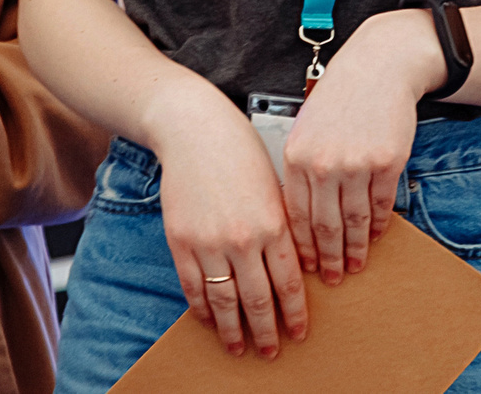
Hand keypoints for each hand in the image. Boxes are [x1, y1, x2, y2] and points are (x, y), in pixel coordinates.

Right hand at [153, 89, 309, 357]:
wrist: (196, 130)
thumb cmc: (242, 152)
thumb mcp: (276, 187)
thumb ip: (283, 227)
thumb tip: (293, 267)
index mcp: (274, 223)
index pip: (289, 283)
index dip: (294, 313)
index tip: (299, 332)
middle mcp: (244, 239)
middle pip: (258, 299)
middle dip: (266, 330)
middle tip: (272, 350)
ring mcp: (210, 243)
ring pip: (224, 301)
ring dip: (233, 330)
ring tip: (239, 348)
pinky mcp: (181, 241)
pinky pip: (193, 287)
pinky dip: (202, 309)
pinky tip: (210, 320)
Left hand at [281, 11, 439, 284]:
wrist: (379, 66)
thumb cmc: (340, 97)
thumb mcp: (306, 128)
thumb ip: (301, 169)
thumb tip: (300, 217)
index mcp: (296, 157)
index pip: (295, 217)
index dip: (302, 248)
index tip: (306, 268)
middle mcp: (323, 164)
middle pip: (324, 227)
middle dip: (328, 259)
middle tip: (332, 279)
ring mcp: (357, 164)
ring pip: (354, 221)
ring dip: (355, 249)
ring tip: (355, 266)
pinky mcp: (387, 162)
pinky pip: (382, 204)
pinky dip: (379, 224)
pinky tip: (375, 236)